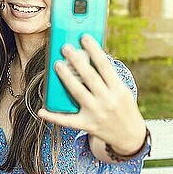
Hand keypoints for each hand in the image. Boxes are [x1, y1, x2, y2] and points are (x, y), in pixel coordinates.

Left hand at [38, 35, 145, 155]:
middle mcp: (107, 101)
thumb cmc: (124, 108)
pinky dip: (53, 116)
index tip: (84, 37)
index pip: (105, 65)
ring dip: (66, 77)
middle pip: (89, 76)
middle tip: (65, 47)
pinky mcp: (87, 125)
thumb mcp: (122, 91)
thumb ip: (108, 77)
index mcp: (118, 90)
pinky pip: (67, 121)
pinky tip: (42, 110)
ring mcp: (96, 114)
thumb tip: (90, 57)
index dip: (94, 50)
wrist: (130, 137)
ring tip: (57, 64)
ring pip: (77, 92)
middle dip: (76, 60)